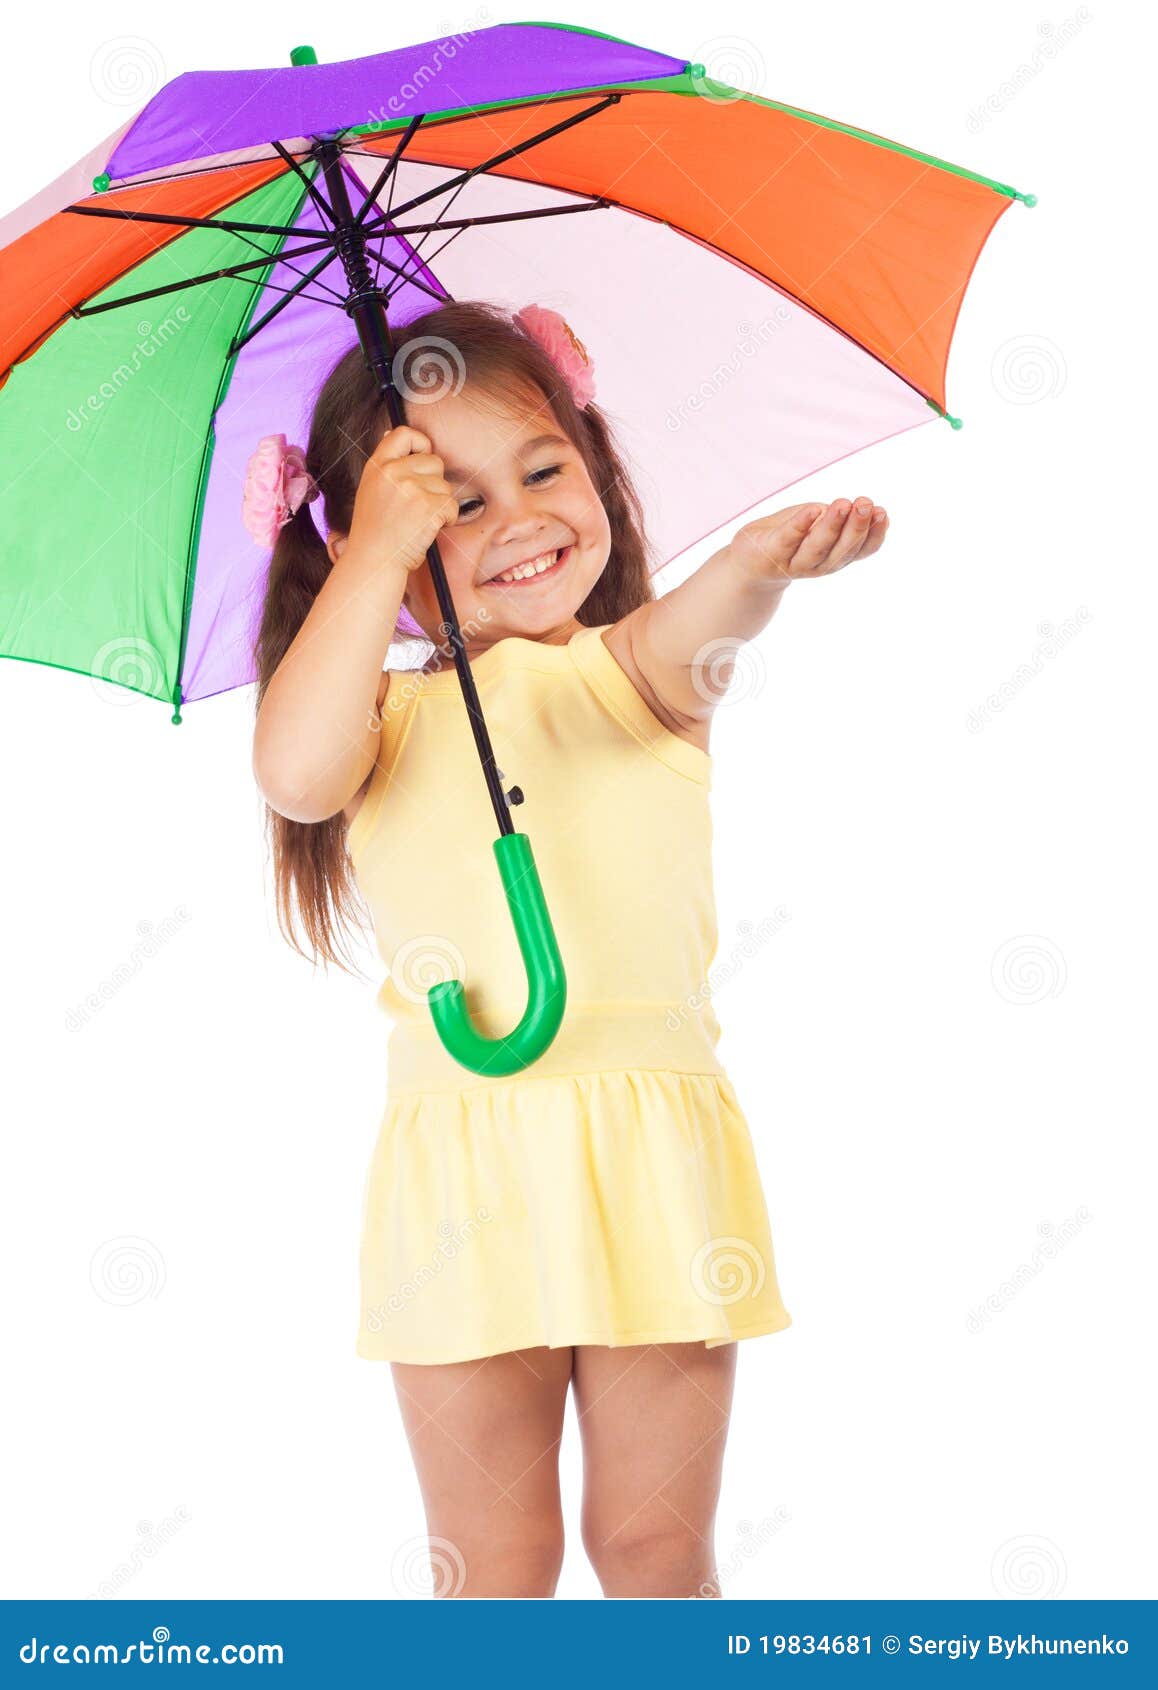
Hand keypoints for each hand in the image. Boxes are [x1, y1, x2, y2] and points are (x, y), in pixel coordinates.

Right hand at [344, 424, 460, 573]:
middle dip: (434, 483)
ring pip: (445, 486)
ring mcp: (411, 488)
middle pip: (434, 461)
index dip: (420, 443)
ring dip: (440, 504)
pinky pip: (452, 505)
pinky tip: (429, 530)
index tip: (423, 458)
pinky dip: (447, 520)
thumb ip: (385, 466)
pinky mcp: (429, 506)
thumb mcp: (370, 490)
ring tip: (420, 521)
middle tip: (420, 505)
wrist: (373, 563)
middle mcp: (393, 472)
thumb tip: (393, 434)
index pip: (403, 433)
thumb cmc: (374, 534)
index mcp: (377, 466)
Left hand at [728, 497, 888, 583]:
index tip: (884, 513)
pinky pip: (788, 539)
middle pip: (841, 550)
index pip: (861, 551)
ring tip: (844, 503)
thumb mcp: (820, 525)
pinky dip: (801, 525)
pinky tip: (813, 510)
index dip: (875, 535)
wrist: (749, 561)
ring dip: (833, 526)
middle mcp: (818, 565)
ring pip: (817, 548)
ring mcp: (794, 562)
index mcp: (835, 557)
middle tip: (866, 504)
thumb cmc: (790, 537)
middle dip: (856, 527)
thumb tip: (871, 508)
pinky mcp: (771, 553)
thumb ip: (842, 520)